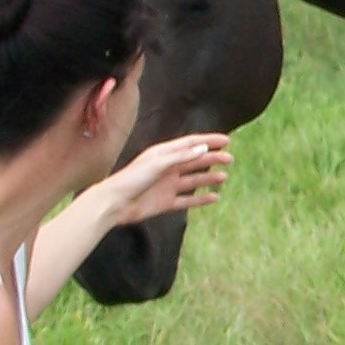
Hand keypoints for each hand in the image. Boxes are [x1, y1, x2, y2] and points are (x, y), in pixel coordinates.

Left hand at [104, 134, 232, 227]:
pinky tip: (214, 197)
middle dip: (212, 158)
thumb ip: (181, 157)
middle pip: (194, 161)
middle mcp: (167, 168)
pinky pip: (188, 199)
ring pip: (193, 179)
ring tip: (224, 176)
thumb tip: (203, 148)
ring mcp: (167, 185)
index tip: (226, 141)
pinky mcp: (166, 202)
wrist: (114, 204)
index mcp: (163, 154)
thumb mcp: (157, 164)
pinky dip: (201, 199)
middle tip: (230, 159)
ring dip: (208, 177)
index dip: (208, 141)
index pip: (190, 144)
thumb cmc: (131, 179)